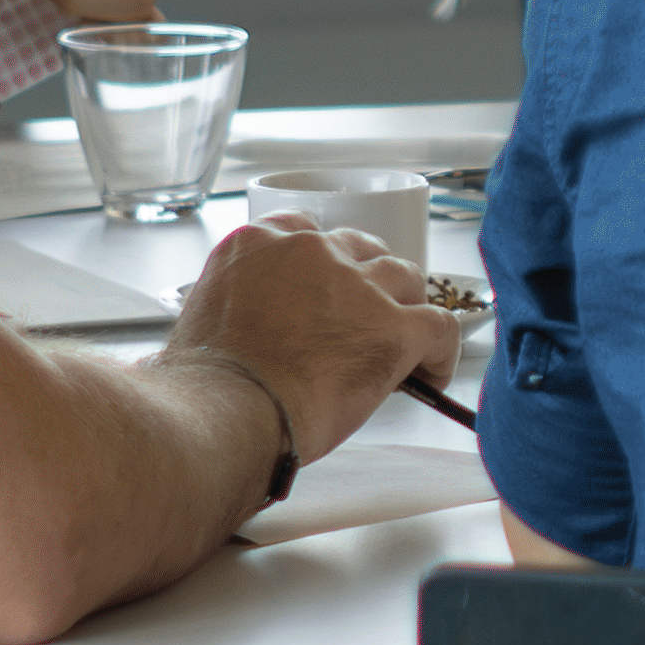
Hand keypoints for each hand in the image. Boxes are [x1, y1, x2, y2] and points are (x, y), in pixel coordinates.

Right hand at [170, 215, 462, 462]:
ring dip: (405, 307)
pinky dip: (441, 350)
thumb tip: (257, 329)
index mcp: (257, 243)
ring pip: (405, 277)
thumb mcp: (203, 319)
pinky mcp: (393, 327)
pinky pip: (440, 325)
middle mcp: (311, 251)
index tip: (328, 287)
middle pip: (362, 250)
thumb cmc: (206, 387)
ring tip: (405, 341)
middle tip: (366, 318)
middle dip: (368, 282)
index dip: (325, 262)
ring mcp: (357, 285)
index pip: (307, 231)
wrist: (225, 413)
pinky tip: (432, 372)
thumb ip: (240, 304)